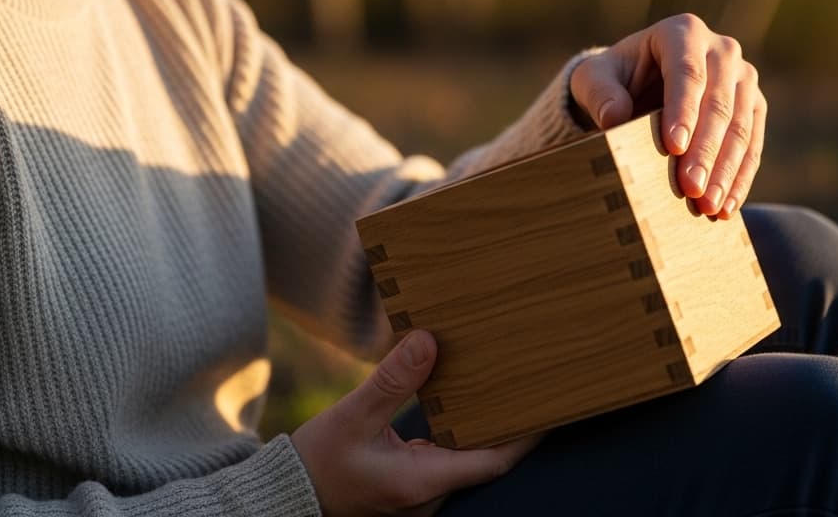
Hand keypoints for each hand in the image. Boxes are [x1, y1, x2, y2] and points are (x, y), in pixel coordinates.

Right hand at [291, 331, 539, 515]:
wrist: (287, 495)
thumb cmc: (315, 463)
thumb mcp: (351, 416)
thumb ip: (391, 381)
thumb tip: (427, 342)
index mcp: (422, 482)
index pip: (494, 461)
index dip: (527, 435)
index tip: (551, 407)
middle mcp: (428, 495)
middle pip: (485, 459)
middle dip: (508, 424)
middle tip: (528, 385)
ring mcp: (420, 496)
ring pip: (466, 459)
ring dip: (482, 427)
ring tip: (501, 387)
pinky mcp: (409, 488)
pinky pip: (445, 460)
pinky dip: (457, 433)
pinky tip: (459, 404)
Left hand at [568, 13, 766, 218]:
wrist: (638, 86)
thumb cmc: (613, 79)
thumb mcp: (594, 79)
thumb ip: (600, 93)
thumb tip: (613, 117)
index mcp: (683, 33)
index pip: (687, 73)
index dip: (683, 111)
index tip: (673, 147)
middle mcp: (722, 50)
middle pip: (718, 104)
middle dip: (705, 151)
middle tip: (692, 189)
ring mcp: (743, 78)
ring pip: (741, 127)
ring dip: (726, 171)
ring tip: (709, 206)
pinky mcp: (753, 106)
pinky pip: (753, 145)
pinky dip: (739, 178)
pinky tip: (727, 206)